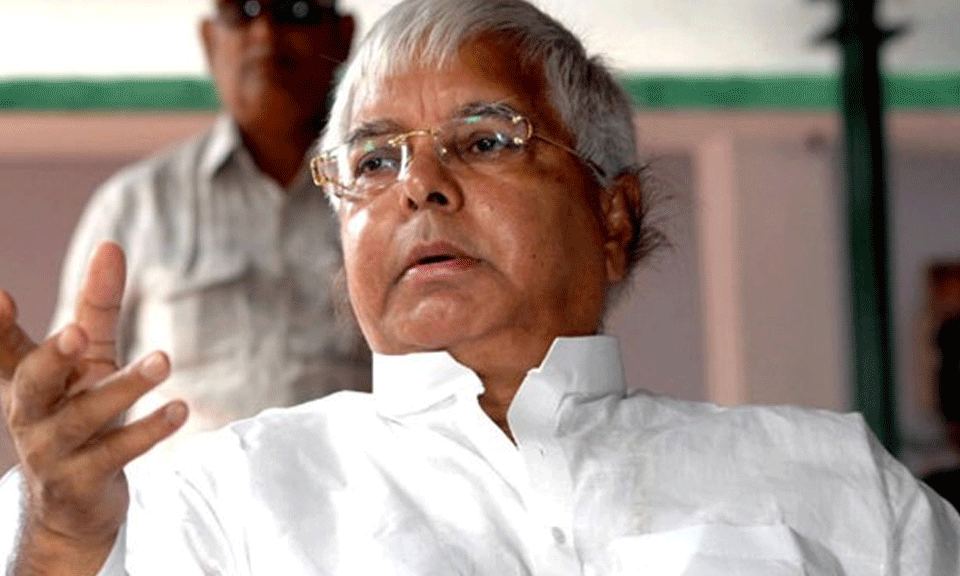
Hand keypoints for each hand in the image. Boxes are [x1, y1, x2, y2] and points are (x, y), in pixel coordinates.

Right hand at [0, 242, 187, 574]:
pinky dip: (148, 431)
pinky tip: (179, 409)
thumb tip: (110, 246)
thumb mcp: (88, 359)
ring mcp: (53, 450)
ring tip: (163, 360)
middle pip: (32, 382)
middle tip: (77, 332)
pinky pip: (116, 454)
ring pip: (84, 417)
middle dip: (52, 356)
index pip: (4, 349)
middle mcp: (31, 413)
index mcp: (26, 380)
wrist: (73, 503)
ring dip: (125, 388)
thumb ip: (96, 306)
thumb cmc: (78, 411)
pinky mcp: (84, 480)